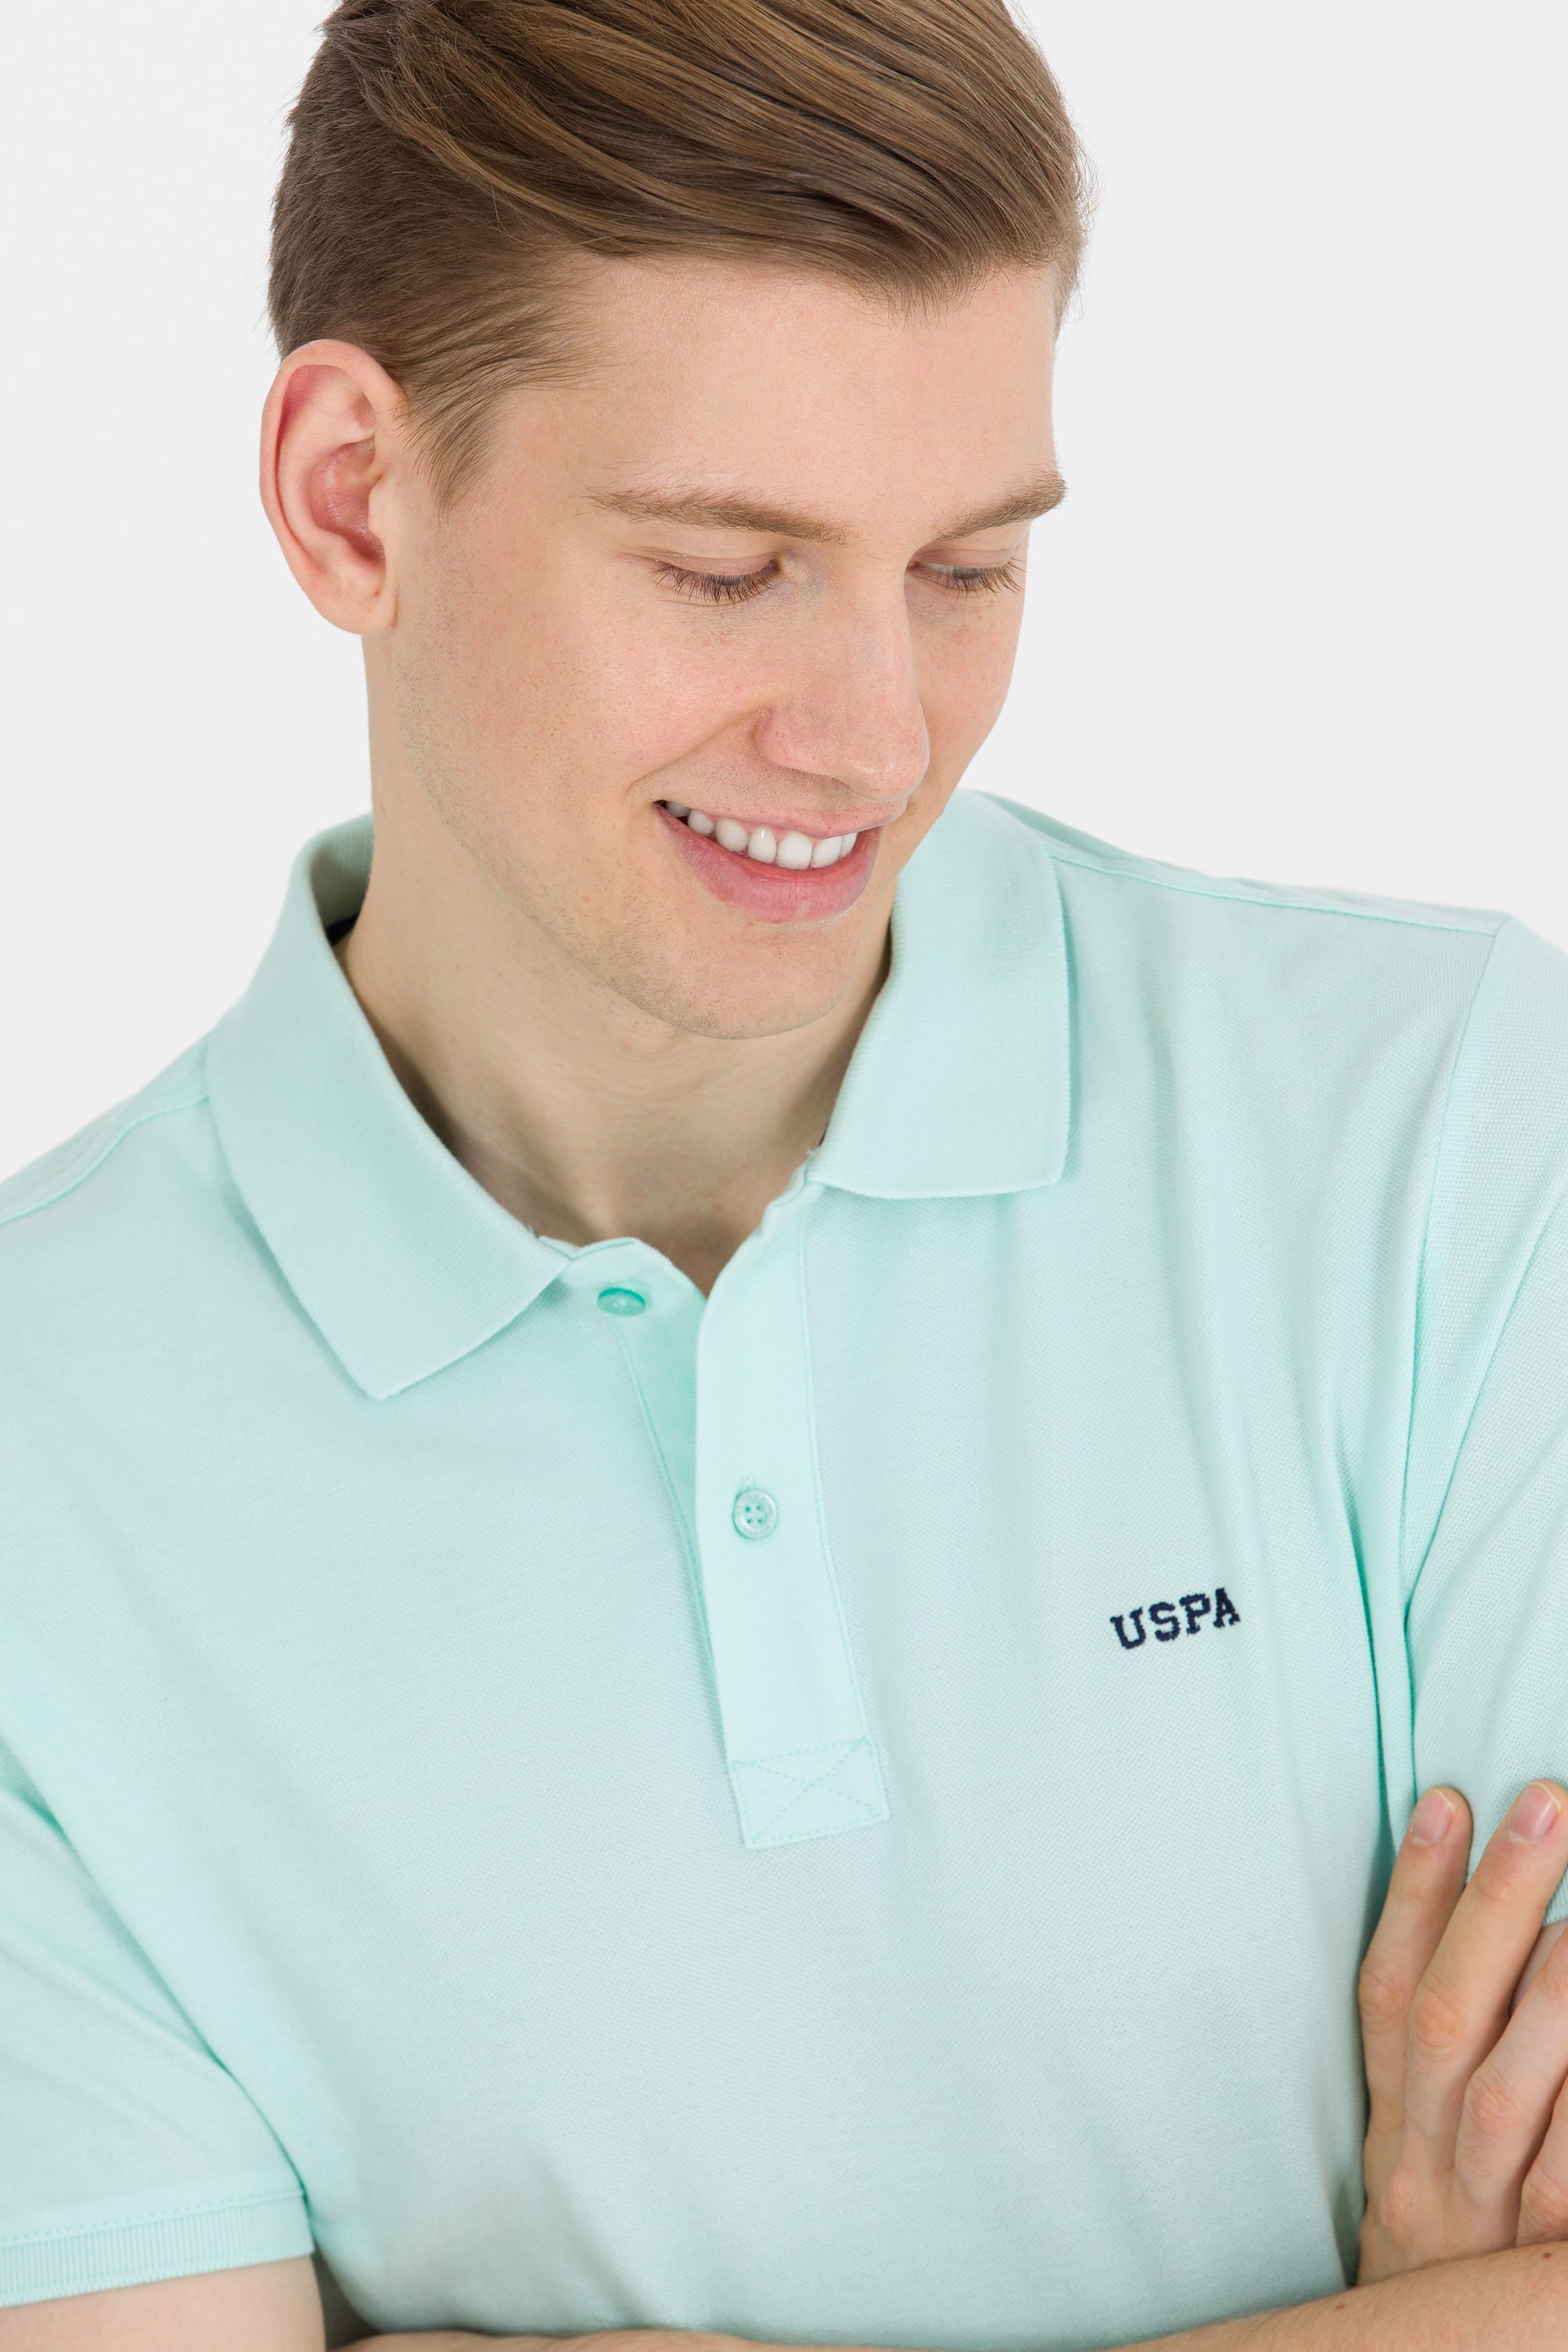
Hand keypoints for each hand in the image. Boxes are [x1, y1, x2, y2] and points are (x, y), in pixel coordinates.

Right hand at [1357, 1778, 1567, 2281]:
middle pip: (1452, 2022)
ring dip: (1556, 1992)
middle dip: (1494, 1906)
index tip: (1446, 1799)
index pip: (1390, 1995)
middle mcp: (1428, 2171)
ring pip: (1511, 2095)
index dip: (1414, 1895)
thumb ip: (1441, 2069)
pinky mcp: (1541, 2264)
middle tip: (1547, 1806)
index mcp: (1395, 2136)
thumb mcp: (1420, 2165)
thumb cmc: (1447, 2266)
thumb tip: (1492, 1939)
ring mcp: (1490, 2225)